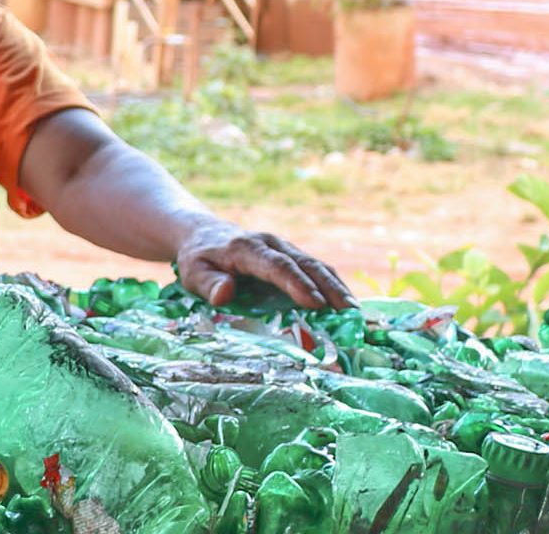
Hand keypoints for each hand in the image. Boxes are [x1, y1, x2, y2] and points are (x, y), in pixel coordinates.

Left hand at [177, 224, 353, 309]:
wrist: (204, 234)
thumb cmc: (199, 258)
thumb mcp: (193, 272)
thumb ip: (209, 283)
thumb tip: (225, 293)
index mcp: (246, 248)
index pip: (276, 265)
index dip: (297, 284)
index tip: (316, 304)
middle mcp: (270, 244)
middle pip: (305, 264)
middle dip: (329, 288)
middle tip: (349, 312)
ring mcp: (284, 248)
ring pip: (316, 264)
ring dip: (337, 287)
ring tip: (355, 312)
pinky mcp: (291, 255)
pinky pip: (315, 268)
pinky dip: (333, 284)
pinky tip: (346, 304)